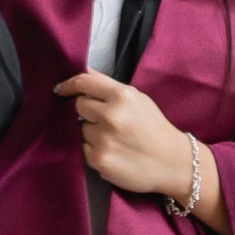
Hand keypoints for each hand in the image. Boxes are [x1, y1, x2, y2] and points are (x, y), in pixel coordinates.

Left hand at [56, 72, 209, 210]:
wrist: (174, 163)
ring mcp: (104, 139)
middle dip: (88, 112)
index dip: (68, 85)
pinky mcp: (99, 160)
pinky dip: (94, 150)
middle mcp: (111, 116)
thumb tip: (81, 72)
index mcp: (122, 96)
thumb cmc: (154, 128)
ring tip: (114, 139)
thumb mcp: (137, 99)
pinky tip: (113, 152)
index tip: (61, 89)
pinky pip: (83, 149)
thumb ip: (108, 86)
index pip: (83, 83)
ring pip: (80, 129)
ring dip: (91, 133)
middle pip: (78, 106)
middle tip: (106, 121)